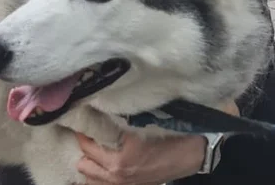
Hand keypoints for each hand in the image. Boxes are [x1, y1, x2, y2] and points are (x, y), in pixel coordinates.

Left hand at [75, 101, 239, 184]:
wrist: (195, 152)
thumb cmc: (173, 130)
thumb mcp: (146, 117)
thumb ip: (120, 113)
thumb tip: (96, 98)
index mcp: (122, 151)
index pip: (87, 135)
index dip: (82, 121)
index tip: (79, 110)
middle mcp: (118, 169)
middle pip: (84, 154)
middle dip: (83, 139)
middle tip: (85, 124)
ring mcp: (122, 181)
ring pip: (88, 172)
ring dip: (87, 157)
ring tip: (89, 142)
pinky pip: (100, 183)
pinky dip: (95, 173)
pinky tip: (95, 161)